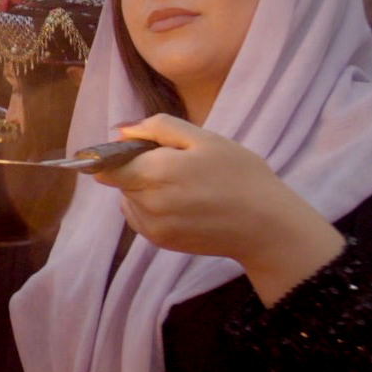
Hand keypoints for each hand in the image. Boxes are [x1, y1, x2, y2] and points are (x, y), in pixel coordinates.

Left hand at [95, 115, 343, 305]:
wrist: (266, 225)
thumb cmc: (240, 175)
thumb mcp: (204, 138)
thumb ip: (158, 128)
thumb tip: (121, 131)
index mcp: (154, 173)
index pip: (105, 165)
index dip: (114, 153)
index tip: (137, 148)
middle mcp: (146, 203)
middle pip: (119, 180)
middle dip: (136, 169)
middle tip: (175, 164)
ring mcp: (152, 227)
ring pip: (128, 199)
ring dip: (142, 189)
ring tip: (182, 185)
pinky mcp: (160, 243)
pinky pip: (139, 218)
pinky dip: (150, 208)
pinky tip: (180, 203)